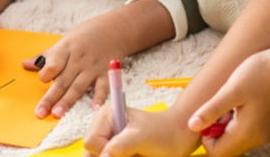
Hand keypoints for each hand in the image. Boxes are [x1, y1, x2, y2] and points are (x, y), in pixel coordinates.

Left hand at [24, 28, 116, 118]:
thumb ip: (45, 57)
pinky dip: (99, 98)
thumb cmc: (84, 36)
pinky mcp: (105, 73)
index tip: (42, 80)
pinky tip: (94, 108)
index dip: (47, 72)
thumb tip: (24, 64)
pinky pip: (102, 87)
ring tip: (57, 114)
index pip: (54, 63)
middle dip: (51, 97)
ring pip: (78, 87)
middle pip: (63, 80)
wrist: (112, 29)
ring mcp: (92, 68)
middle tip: (41, 112)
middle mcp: (78, 60)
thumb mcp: (63, 42)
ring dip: (67, 101)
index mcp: (65, 50)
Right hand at [84, 104, 200, 156]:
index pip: (90, 142)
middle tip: (134, 154)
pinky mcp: (114, 152)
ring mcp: (108, 142)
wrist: (178, 138)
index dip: (105, 153)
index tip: (125, 152)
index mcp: (105, 117)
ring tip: (136, 155)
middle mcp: (103, 129)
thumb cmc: (163, 133)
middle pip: (93, 155)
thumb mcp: (142, 137)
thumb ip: (120, 146)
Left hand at [187, 48, 269, 156]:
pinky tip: (245, 101)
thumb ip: (211, 110)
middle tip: (222, 106)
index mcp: (246, 133)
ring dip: (229, 124)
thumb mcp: (231, 90)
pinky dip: (241, 121)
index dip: (207, 137)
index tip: (211, 115)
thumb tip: (192, 126)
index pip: (217, 153)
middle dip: (218, 130)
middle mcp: (258, 139)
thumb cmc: (260, 74)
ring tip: (234, 102)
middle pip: (228, 147)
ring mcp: (267, 133)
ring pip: (238, 139)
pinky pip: (250, 132)